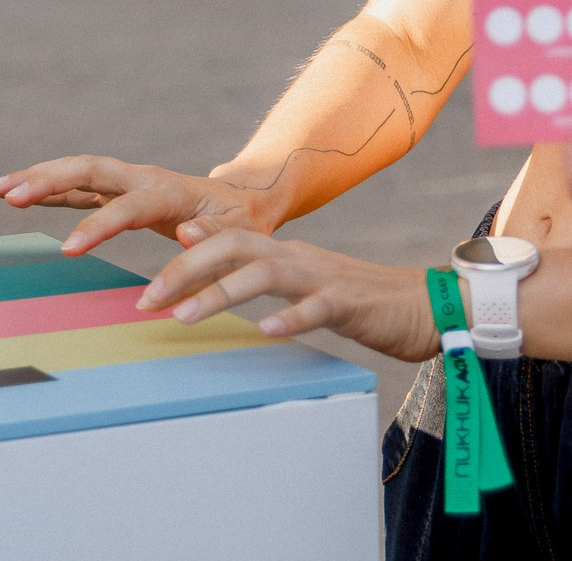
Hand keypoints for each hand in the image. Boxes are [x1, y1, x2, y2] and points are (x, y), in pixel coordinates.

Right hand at [0, 155, 281, 254]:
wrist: (244, 200)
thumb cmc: (241, 224)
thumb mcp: (239, 234)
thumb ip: (214, 236)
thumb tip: (188, 233)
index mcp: (170, 192)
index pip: (127, 206)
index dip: (98, 226)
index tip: (69, 249)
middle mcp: (142, 178)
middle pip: (89, 170)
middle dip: (48, 181)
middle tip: (9, 195)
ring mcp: (126, 182)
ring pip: (76, 172)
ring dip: (37, 177)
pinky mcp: (116, 191)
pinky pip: (76, 186)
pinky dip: (47, 187)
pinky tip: (15, 193)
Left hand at [136, 227, 440, 362]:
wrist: (424, 304)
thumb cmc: (357, 299)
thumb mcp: (302, 282)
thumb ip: (261, 272)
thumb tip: (211, 266)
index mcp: (284, 253)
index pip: (226, 240)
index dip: (186, 252)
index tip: (147, 273)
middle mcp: (297, 257)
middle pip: (234, 246)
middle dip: (185, 270)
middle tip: (147, 300)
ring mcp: (323, 277)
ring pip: (265, 273)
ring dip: (220, 292)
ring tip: (185, 316)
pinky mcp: (350, 303)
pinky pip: (317, 307)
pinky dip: (290, 317)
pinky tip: (266, 331)